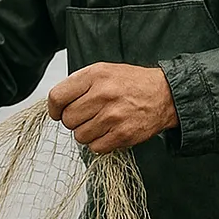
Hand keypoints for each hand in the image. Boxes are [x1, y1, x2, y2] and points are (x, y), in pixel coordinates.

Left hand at [47, 62, 177, 153]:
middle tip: (87, 116)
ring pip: (80, 136)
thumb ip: (78, 84)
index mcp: (95, 76)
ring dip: (87, 133)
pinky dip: (99, 143)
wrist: (164, 94)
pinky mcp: (123, 134)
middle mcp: (103, 94)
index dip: (54, 108)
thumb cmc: (131, 84)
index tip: (58, 112)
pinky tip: (109, 131)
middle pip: (67, 120)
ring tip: (101, 123)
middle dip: (74, 121)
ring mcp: (113, 116)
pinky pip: (95, 147)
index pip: (57, 97)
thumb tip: (56, 104)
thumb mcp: (103, 71)